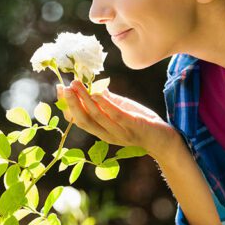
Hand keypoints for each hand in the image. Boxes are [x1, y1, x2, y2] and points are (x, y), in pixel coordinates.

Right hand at [57, 80, 178, 157]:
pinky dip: (105, 105)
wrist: (164, 140)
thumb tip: (94, 89)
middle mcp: (107, 134)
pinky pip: (116, 116)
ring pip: (97, 117)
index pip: (79, 120)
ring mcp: (120, 132)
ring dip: (84, 100)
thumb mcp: (122, 111)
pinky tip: (97, 94)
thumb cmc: (142, 123)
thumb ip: (108, 102)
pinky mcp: (133, 127)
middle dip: (72, 103)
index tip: (60, 89)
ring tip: (76, 85)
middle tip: (64, 87)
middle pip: (83, 119)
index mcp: (101, 131)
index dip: (68, 106)